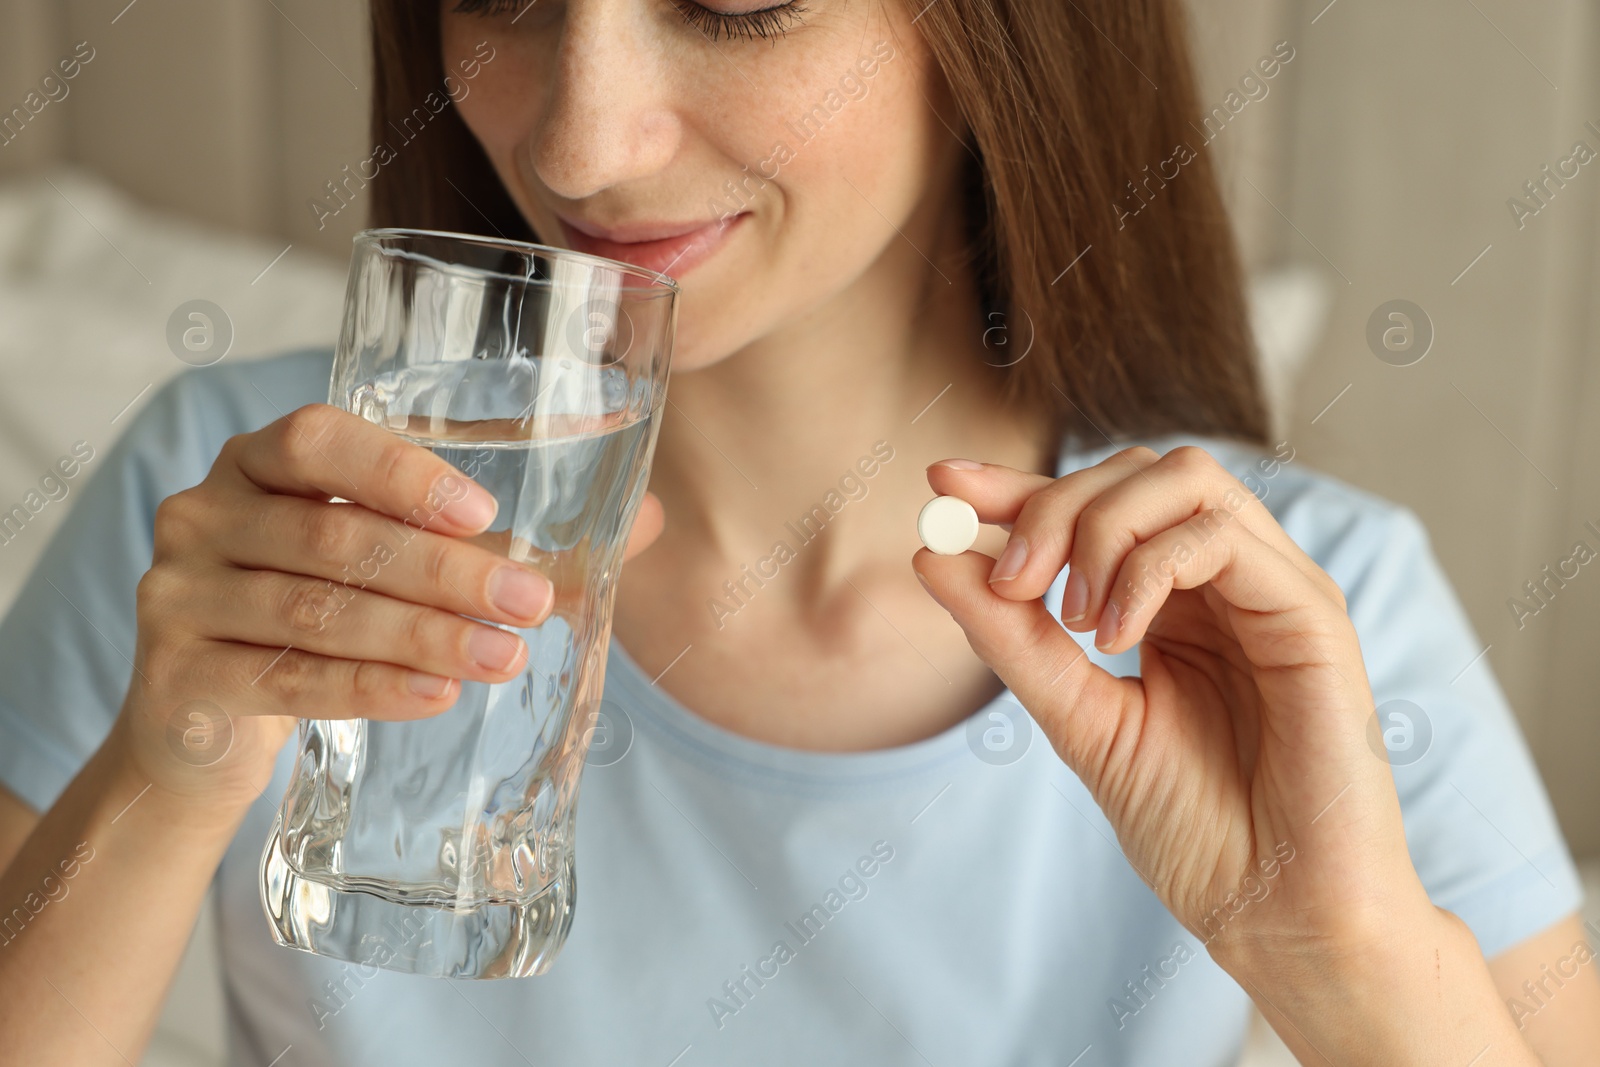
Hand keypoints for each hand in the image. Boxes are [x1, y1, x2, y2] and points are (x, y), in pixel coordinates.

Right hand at [116, 403, 663, 815]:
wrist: (203, 725)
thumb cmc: (322, 616)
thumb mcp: (391, 564)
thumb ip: (501, 540)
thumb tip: (647, 522)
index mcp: (258, 462)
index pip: (318, 441)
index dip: (400, 472)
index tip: (484, 513)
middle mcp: (205, 513)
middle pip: (334, 537)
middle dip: (445, 573)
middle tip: (530, 603)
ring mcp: (179, 595)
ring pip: (317, 611)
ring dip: (423, 635)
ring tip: (504, 657)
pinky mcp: (178, 678)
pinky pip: (287, 680)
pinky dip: (371, 687)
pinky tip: (437, 696)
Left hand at [913, 446, 1432, 969]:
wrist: (1274, 910)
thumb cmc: (1194, 826)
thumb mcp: (1078, 718)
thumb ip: (1013, 638)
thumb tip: (936, 554)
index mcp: (1175, 603)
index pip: (1095, 507)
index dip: (1017, 485)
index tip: (942, 483)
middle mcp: (1226, 581)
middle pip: (1134, 472)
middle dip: (1051, 505)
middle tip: (1010, 581)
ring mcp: (1272, 588)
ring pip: (1181, 479)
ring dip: (1100, 530)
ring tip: (1069, 617)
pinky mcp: (1310, 611)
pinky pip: (1217, 536)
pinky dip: (1146, 569)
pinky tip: (1115, 637)